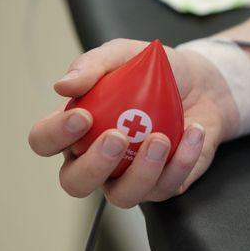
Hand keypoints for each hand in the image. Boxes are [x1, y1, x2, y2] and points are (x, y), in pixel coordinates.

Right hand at [28, 38, 237, 207]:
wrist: (204, 84)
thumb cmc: (156, 72)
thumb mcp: (125, 54)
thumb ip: (93, 65)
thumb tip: (63, 85)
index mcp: (78, 129)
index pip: (45, 141)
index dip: (55, 135)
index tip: (83, 116)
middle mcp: (98, 159)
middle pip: (75, 183)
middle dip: (93, 166)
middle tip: (118, 137)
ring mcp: (131, 176)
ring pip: (122, 196)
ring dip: (141, 172)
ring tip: (161, 139)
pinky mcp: (165, 183)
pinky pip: (167, 186)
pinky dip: (182, 161)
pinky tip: (194, 132)